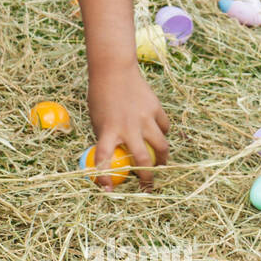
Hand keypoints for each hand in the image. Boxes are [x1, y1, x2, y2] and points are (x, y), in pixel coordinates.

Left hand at [87, 61, 169, 190]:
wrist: (114, 70)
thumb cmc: (101, 96)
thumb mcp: (97, 119)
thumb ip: (106, 137)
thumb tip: (112, 159)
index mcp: (107, 131)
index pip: (103, 159)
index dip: (104, 177)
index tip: (107, 190)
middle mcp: (127, 127)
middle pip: (141, 160)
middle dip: (147, 178)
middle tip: (148, 187)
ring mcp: (144, 118)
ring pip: (161, 146)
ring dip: (162, 159)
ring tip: (161, 165)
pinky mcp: (155, 109)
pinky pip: (164, 127)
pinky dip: (162, 133)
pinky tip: (159, 134)